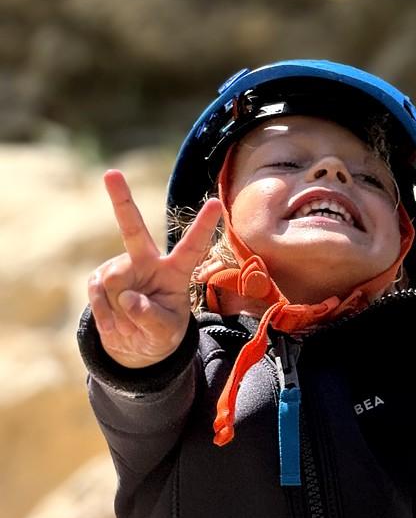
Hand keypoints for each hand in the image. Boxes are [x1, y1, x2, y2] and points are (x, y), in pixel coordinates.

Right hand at [87, 170, 222, 368]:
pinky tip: (116, 320)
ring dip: (120, 311)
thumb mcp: (165, 333)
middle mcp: (147, 262)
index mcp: (176, 271)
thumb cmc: (160, 333)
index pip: (192, 247)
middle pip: (132, 230)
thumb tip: (128, 297)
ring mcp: (121, 268)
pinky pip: (98, 297)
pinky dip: (106, 316)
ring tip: (131, 321)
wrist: (135, 343)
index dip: (203, 226)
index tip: (216, 203)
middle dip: (120, 200)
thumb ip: (151, 317)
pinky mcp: (99, 279)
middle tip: (111, 173)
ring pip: (114, 285)